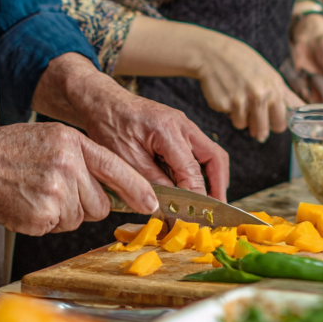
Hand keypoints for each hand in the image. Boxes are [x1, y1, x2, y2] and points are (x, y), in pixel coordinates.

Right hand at [0, 121, 155, 234]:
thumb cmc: (10, 150)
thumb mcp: (53, 137)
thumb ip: (83, 156)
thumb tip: (111, 182)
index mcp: (74, 143)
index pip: (116, 168)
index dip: (138, 189)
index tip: (153, 204)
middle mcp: (69, 166)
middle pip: (100, 203)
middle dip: (85, 202)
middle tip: (57, 189)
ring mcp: (56, 192)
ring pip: (80, 218)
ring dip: (65, 212)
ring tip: (39, 193)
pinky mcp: (42, 217)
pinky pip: (59, 228)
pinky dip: (47, 221)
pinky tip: (29, 204)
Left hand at [33, 53, 229, 201]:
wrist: (103, 103)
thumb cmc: (110, 126)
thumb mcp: (127, 159)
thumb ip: (152, 182)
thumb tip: (172, 206)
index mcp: (168, 130)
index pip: (192, 170)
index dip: (196, 197)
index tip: (194, 218)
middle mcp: (183, 125)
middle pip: (215, 158)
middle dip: (219, 187)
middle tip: (216, 211)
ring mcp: (183, 126)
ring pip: (211, 155)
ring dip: (212, 180)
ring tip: (206, 205)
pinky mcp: (179, 131)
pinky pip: (198, 153)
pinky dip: (199, 172)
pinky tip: (189, 190)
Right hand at [189, 28, 303, 142]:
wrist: (212, 53)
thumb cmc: (242, 61)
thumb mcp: (268, 73)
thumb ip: (284, 94)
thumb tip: (301, 109)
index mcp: (274, 86)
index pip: (283, 121)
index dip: (276, 123)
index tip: (271, 120)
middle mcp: (261, 94)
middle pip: (266, 129)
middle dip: (260, 127)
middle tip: (252, 114)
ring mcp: (242, 101)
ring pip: (245, 126)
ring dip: (241, 117)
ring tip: (236, 96)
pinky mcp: (225, 105)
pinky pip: (231, 118)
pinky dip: (228, 111)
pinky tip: (226, 93)